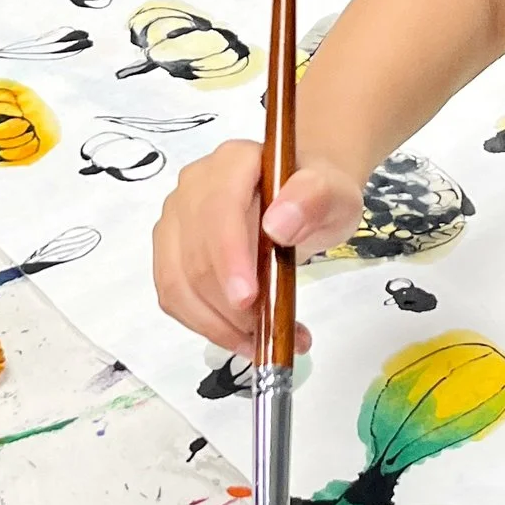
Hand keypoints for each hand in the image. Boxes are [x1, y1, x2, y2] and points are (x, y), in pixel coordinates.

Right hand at [152, 138, 367, 351]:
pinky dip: (205, 326)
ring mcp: (176, 219)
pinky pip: (173, 296)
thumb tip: (277, 225)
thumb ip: (314, 199)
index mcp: (232, 162)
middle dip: (228, 305)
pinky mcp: (170, 252)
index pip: (218, 211)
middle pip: (195, 254)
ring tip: (261, 342)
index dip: (228, 258)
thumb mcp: (334, 194)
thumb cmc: (317, 196)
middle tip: (270, 334)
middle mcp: (193, 187)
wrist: (302, 200)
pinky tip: (241, 338)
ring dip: (216, 323)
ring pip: (177, 282)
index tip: (248, 299)